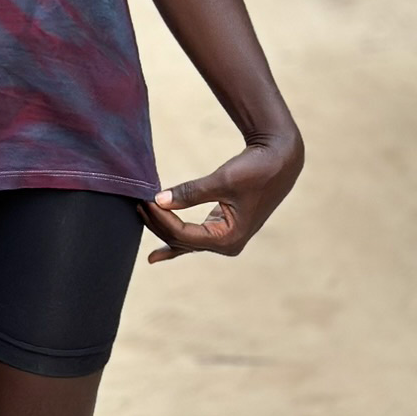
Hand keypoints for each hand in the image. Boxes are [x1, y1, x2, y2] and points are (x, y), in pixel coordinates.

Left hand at [137, 130, 303, 264]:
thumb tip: (158, 200)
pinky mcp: (223, 227)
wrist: (280, 160)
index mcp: (229, 239)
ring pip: (184, 239)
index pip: (182, 234)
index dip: (160, 218)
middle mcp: (227, 244)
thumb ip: (190, 193)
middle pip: (180, 239)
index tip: (143, 199)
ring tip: (140, 214)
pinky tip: (157, 256)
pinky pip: (193, 238)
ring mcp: (225, 238)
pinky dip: (175, 243)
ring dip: (162, 227)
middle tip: (136, 202)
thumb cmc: (256, 169)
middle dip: (157, 222)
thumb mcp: (222, 180)